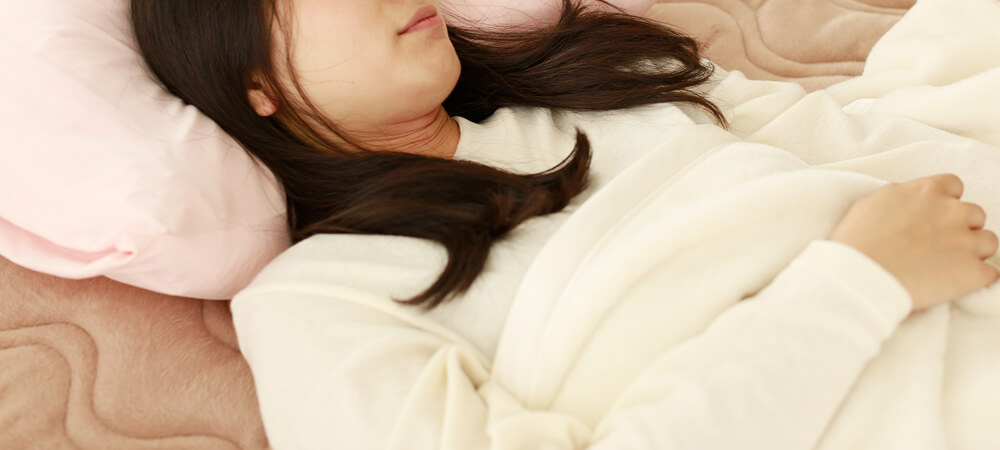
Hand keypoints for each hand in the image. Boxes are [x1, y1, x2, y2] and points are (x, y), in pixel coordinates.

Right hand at [829, 174, 999, 310]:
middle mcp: (953, 211)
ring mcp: (966, 242)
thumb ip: (900, 196)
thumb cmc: (856, 242)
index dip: (946, 202)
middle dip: (960, 228)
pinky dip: (976, 279)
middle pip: (975, 214)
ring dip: (972, 252)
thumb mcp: (871, 203)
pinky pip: (990, 274)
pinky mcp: (973, 273)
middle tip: (938, 246)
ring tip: (947, 266)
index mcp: (927, 191)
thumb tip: (908, 198)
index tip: (935, 217)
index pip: (954, 186)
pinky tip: (956, 284)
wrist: (858, 276)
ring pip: (988, 242)